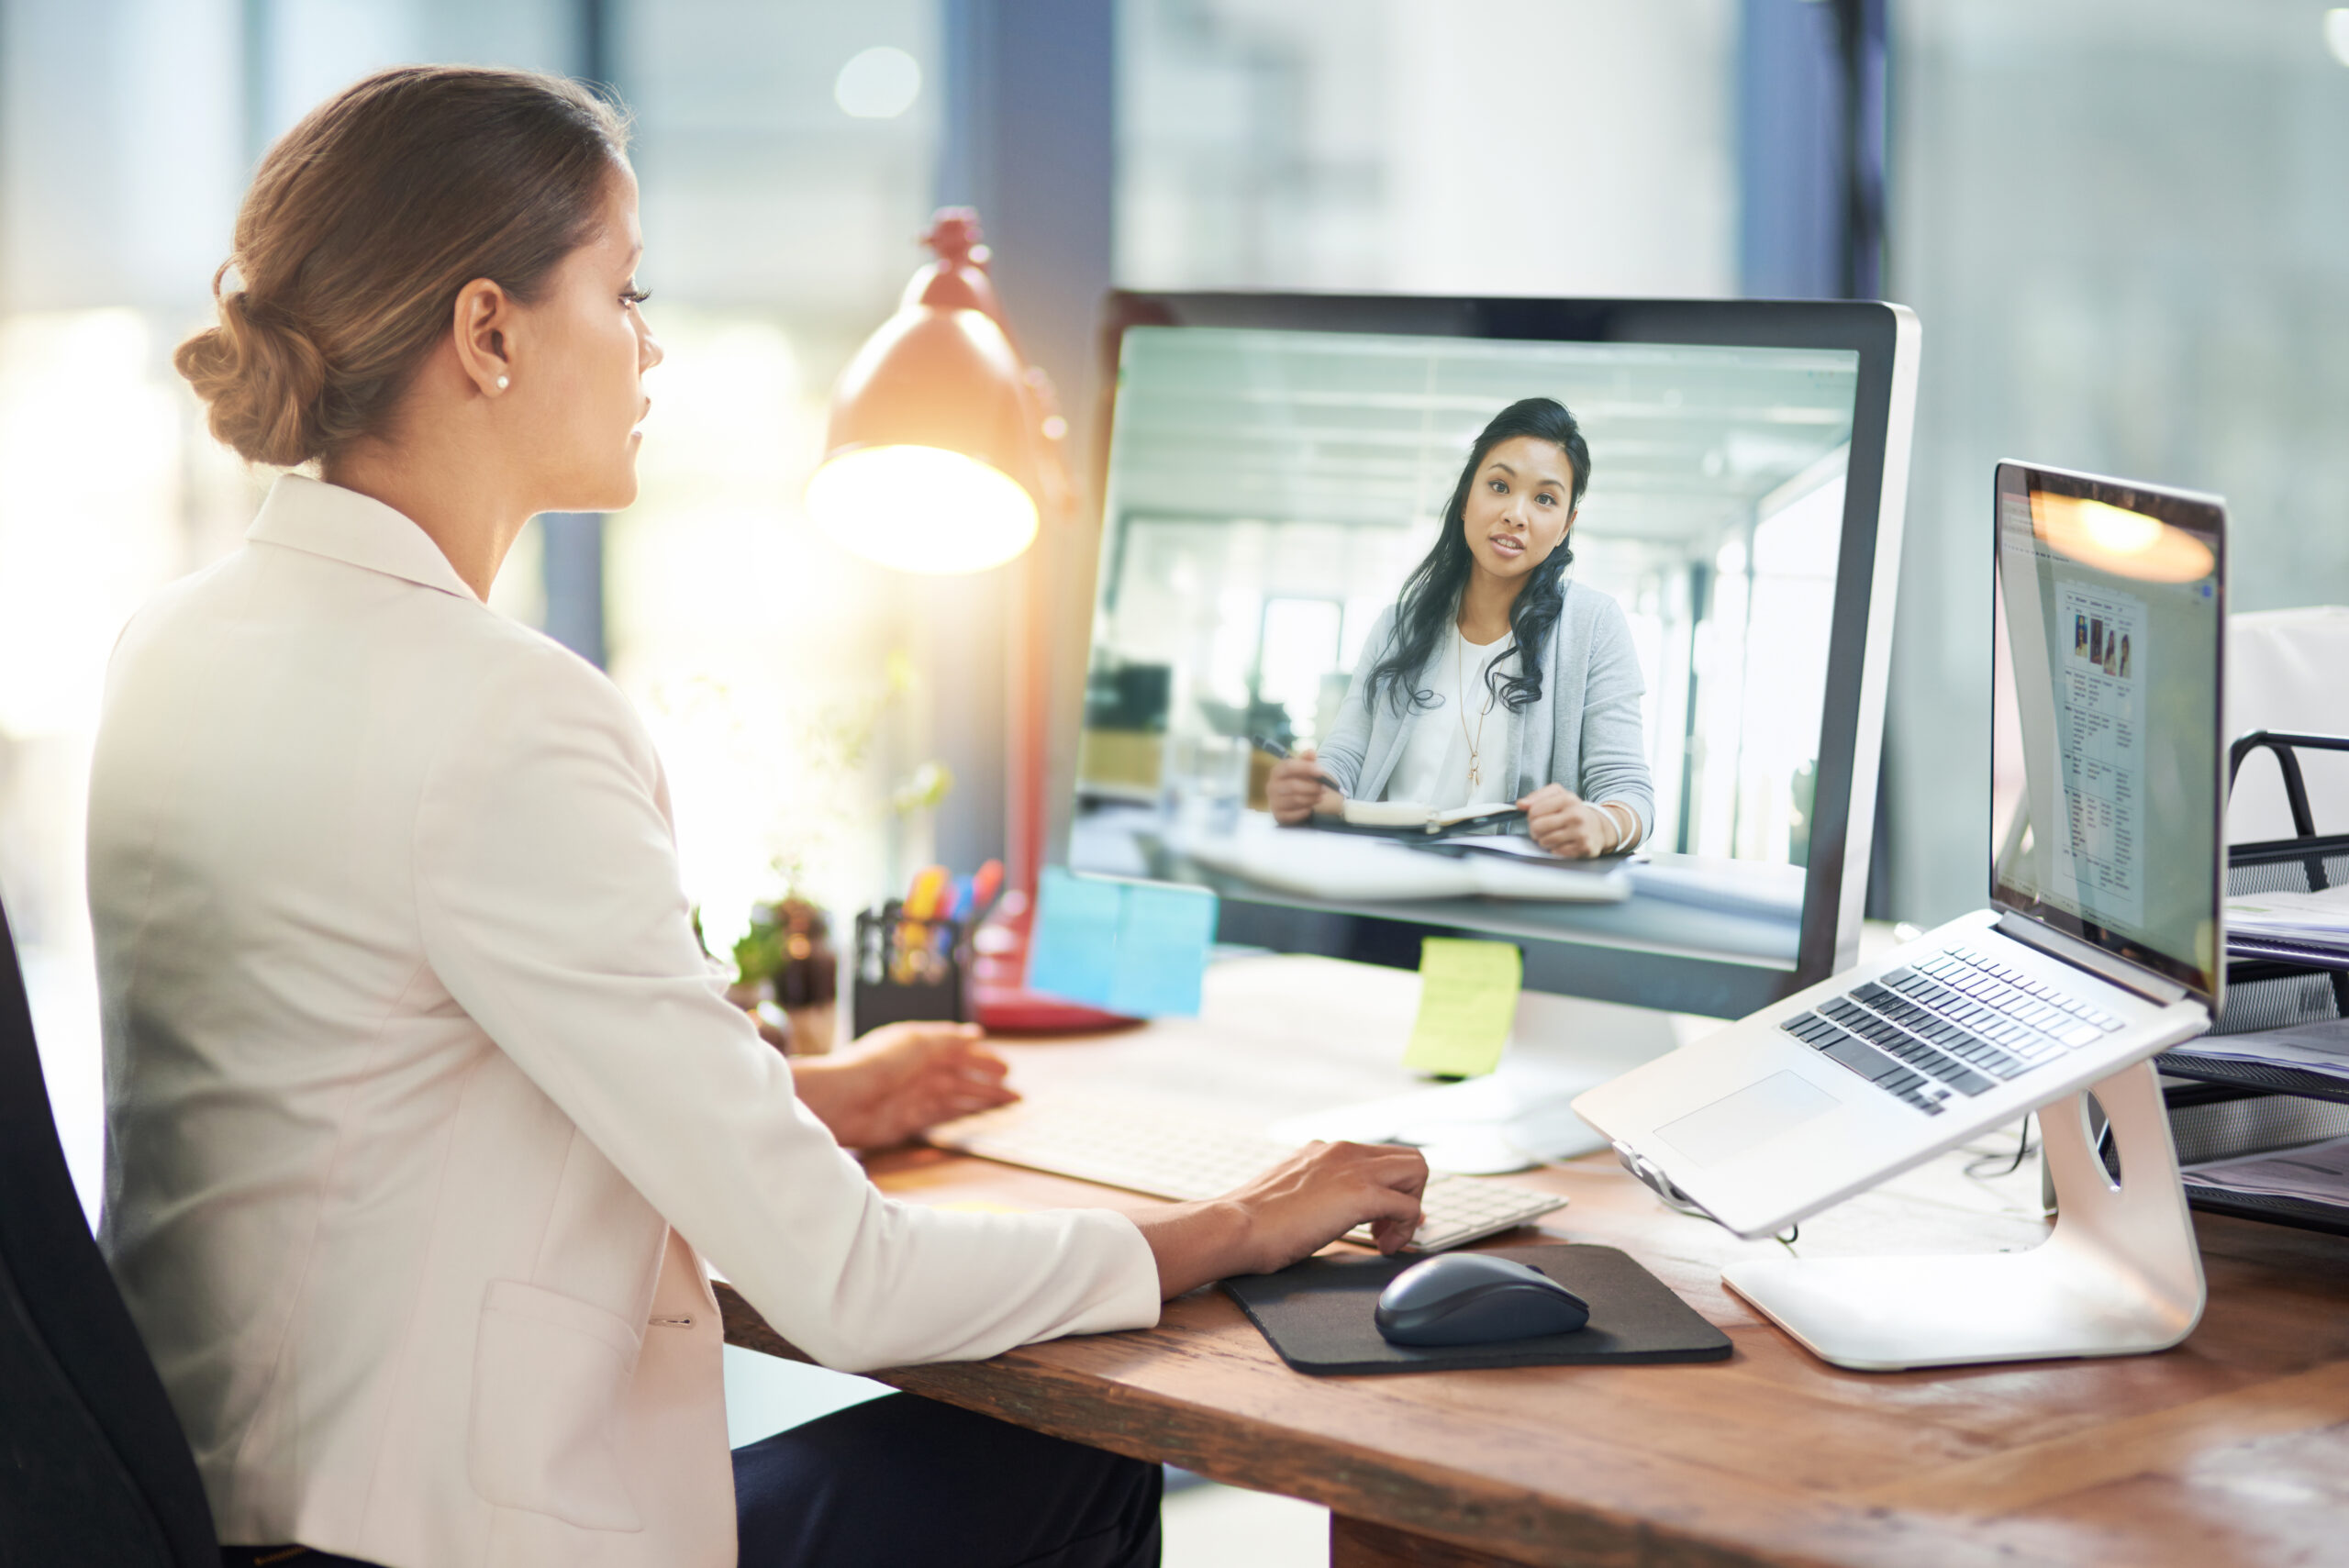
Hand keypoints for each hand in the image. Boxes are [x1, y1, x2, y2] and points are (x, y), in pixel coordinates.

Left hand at [791, 1021, 1016, 1150]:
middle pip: (960, 1074)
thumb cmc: (875, 1064)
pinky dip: (963, 1115)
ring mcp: (914, 1095)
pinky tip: (980, 1117)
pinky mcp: (909, 1120)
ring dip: (982, 1099)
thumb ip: (949, 1041)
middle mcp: (917, 1069)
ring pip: (957, 1096)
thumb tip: (976, 1036)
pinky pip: (943, 1116)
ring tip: (1009, 1104)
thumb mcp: (918, 1042)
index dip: (980, 1056)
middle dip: (987, 1080)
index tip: (1004, 1065)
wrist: (842, 1100)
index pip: (955, 1048)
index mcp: (917, 1045)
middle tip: (1014, 1088)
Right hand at [1128, 1140, 1428, 1297]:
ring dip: (1411, 1208)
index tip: (1381, 1218)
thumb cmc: (1253, 1221)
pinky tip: (1380, 1248)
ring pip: (1417, 1170)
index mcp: (1325, 1149)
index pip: (1381, 1156)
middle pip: (1409, 1158)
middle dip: (1409, 1195)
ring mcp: (1353, 1168)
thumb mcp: (1290, 1192)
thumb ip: (1314, 1190)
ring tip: (1385, 1238)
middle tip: (1386, 1228)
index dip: (1389, 1188)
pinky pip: (1408, 1206)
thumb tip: (1329, 1208)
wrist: (1236, 1225)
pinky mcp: (1360, 1194)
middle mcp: (1343, 1150)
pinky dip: (1404, 1230)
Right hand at [1266, 748, 1342, 824]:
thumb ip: (1307, 761)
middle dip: (1312, 787)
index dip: (1306, 768)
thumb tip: (1311, 751)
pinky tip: (1311, 807)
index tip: (1321, 771)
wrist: (1291, 802)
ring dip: (1312, 799)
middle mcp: (1271, 786)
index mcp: (1277, 771)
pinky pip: (1295, 814)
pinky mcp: (1278, 815)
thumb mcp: (1302, 770)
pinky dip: (1305, 811)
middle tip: (1324, 788)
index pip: (1289, 766)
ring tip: (1320, 797)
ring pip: (1296, 800)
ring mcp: (1273, 802)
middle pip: (1293, 785)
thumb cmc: (1298, 782)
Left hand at [1518, 783, 1617, 857]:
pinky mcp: (1583, 847)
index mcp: (1567, 799)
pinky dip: (1555, 849)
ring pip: (1545, 841)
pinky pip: (1556, 852)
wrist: (1598, 827)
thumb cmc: (1573, 812)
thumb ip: (1537, 797)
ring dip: (1544, 841)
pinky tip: (1562, 843)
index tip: (1537, 817)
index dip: (1531, 816)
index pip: (1534, 811)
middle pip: (1537, 827)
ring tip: (1553, 836)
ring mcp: (1581, 832)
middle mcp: (1576, 815)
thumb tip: (1520, 804)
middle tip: (1542, 829)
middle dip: (1535, 830)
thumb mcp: (1558, 796)